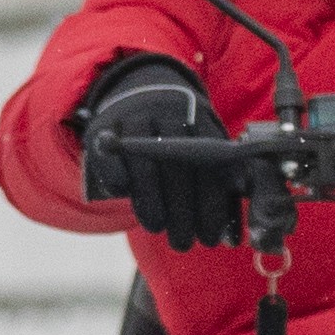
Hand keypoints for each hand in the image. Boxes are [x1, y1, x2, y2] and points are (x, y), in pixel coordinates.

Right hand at [75, 62, 259, 249]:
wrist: (138, 91)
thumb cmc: (178, 133)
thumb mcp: (202, 141)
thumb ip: (218, 179)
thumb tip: (231, 234)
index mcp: (198, 118)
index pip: (210, 167)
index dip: (210, 205)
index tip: (210, 235)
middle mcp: (167, 114)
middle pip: (178, 171)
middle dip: (182, 214)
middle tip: (183, 242)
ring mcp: (133, 119)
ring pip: (146, 169)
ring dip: (153, 206)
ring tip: (158, 228)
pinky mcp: (103, 129)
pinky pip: (112, 162)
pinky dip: (122, 185)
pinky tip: (131, 202)